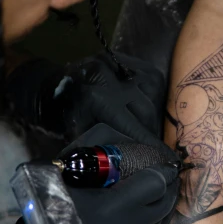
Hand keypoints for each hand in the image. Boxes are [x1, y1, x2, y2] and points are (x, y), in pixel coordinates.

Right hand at [0, 124, 179, 223]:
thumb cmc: (51, 209)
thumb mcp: (68, 177)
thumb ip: (97, 156)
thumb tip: (125, 140)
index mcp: (112, 207)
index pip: (155, 183)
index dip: (163, 170)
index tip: (166, 162)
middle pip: (164, 201)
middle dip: (168, 186)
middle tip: (168, 173)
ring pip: (163, 220)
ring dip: (164, 203)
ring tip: (163, 189)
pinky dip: (157, 221)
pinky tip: (153, 211)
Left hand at [5, 52, 165, 141]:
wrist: (54, 83)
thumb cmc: (66, 112)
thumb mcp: (79, 133)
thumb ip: (103, 147)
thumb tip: (132, 165)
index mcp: (99, 99)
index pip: (134, 126)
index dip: (151, 144)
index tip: (168, 157)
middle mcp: (112, 78)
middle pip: (146, 111)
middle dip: (150, 130)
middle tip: (152, 145)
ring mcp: (120, 64)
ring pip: (152, 94)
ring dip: (153, 112)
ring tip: (148, 126)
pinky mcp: (125, 58)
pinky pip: (151, 78)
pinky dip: (152, 94)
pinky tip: (148, 105)